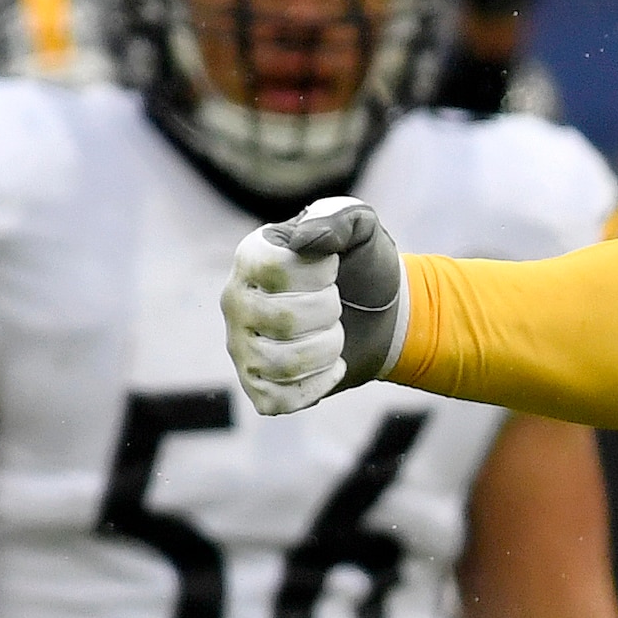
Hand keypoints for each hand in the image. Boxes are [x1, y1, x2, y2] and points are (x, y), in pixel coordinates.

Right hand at [224, 197, 408, 415]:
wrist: (382, 317)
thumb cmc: (363, 267)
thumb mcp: (362, 229)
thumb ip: (338, 218)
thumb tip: (305, 239)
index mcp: (252, 255)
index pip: (275, 269)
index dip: (318, 275)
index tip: (333, 269)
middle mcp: (235, 300)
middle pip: (282, 319)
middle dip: (329, 314)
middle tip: (336, 307)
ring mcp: (240, 345)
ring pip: (281, 363)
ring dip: (327, 351)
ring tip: (333, 336)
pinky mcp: (255, 384)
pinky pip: (280, 399)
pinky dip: (318, 386)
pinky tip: (328, 367)